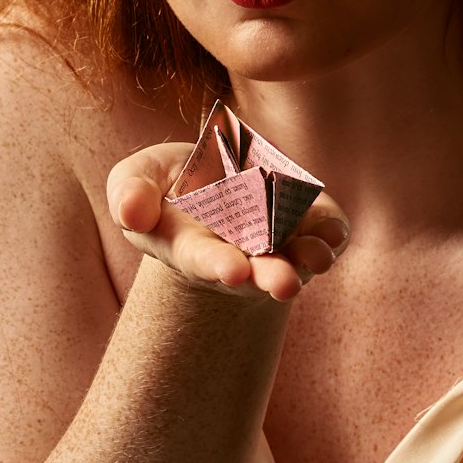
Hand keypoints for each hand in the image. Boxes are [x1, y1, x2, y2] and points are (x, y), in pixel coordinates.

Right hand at [106, 143, 349, 302]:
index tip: (233, 272)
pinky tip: (333, 233)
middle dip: (271, 276)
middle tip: (285, 284)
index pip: (205, 261)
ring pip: (298, 259)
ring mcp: (279, 242)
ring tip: (317, 258)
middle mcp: (242, 255)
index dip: (218, 266)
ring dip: (309, 260)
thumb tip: (129, 213)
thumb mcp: (136, 180)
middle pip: (258, 272)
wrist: (213, 178)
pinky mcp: (309, 223)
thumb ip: (129, 194)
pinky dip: (332, 235)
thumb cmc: (167, 186)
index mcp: (194, 250)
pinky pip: (325, 234)